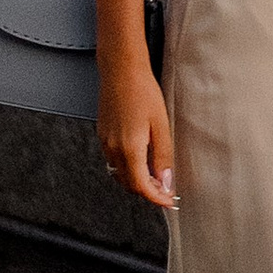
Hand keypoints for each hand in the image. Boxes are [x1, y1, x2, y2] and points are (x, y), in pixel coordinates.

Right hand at [96, 60, 176, 208]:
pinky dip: (128, 168)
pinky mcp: (103, 135)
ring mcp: (105, 143)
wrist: (121, 71)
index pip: (141, 186)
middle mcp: (113, 149)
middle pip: (129, 184)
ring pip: (120, 174)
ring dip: (137, 180)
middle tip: (167, 189)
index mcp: (129, 149)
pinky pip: (114, 161)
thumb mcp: (160, 125)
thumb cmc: (143, 92)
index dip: (156, 198)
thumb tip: (166, 181)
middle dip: (148, 191)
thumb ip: (163, 156)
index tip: (169, 201)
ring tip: (157, 176)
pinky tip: (142, 160)